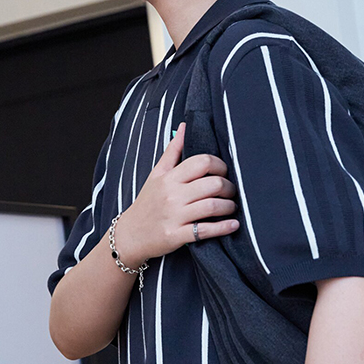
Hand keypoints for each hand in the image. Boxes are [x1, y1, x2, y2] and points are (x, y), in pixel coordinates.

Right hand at [114, 121, 239, 263]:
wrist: (130, 235)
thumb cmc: (147, 203)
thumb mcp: (156, 174)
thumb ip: (172, 151)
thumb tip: (184, 127)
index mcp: (169, 178)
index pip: (202, 162)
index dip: (220, 165)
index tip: (224, 173)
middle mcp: (172, 195)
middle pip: (213, 184)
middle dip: (229, 188)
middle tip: (231, 192)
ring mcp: (174, 216)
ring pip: (212, 206)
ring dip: (229, 207)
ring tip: (231, 208)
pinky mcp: (176, 236)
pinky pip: (205, 231)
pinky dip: (223, 228)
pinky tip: (233, 225)